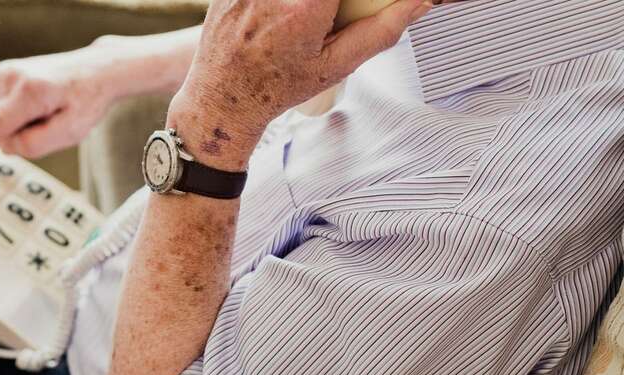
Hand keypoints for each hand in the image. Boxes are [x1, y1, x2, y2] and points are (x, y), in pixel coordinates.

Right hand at [0, 28, 201, 164]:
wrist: (94, 70)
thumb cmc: (86, 101)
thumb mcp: (72, 131)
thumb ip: (37, 144)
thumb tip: (5, 146)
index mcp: (31, 91)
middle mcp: (11, 76)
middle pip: (3, 132)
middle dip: (25, 135)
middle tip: (54, 119)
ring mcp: (2, 73)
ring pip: (2, 124)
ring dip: (25, 124)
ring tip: (49, 108)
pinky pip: (3, 114)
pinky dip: (20, 115)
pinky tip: (39, 103)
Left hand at [168, 0, 430, 168]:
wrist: (221, 99)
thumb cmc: (276, 87)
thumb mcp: (336, 65)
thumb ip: (381, 31)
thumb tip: (417, 3)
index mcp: (307, 3)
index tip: (356, 5)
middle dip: (334, 4)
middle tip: (331, 16)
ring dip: (308, 4)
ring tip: (304, 20)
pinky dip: (283, 2)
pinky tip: (276, 21)